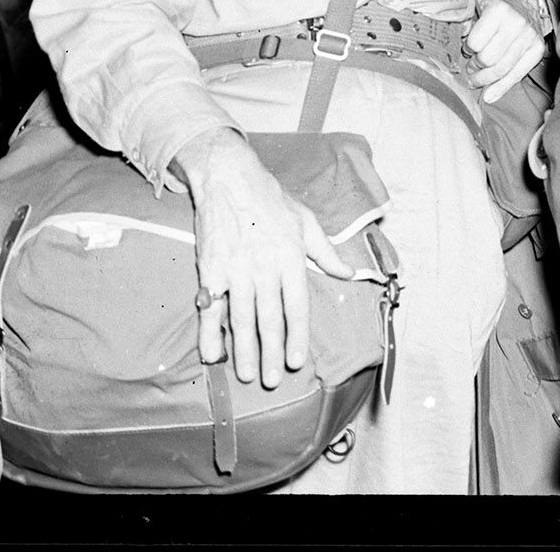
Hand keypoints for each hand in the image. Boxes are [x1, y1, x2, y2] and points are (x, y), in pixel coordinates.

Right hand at [173, 127, 355, 388]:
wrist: (230, 179)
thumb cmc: (272, 200)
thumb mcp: (306, 221)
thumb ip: (326, 251)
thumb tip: (349, 272)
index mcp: (291, 257)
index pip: (297, 305)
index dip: (296, 335)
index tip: (296, 361)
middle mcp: (265, 267)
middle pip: (269, 318)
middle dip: (271, 352)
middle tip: (271, 380)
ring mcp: (236, 270)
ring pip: (241, 318)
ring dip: (244, 349)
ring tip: (247, 374)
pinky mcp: (210, 270)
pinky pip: (210, 307)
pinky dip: (209, 332)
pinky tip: (212, 354)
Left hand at [467, 0, 548, 104]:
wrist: (523, 1)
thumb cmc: (493, 5)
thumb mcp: (474, 2)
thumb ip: (461, 16)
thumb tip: (452, 32)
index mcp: (499, 9)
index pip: (475, 43)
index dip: (467, 49)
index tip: (466, 48)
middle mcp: (517, 22)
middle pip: (488, 60)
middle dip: (475, 66)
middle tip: (470, 66)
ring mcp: (529, 37)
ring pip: (502, 70)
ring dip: (484, 79)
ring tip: (475, 79)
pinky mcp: (538, 49)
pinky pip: (517, 75)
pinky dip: (501, 88)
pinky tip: (489, 95)